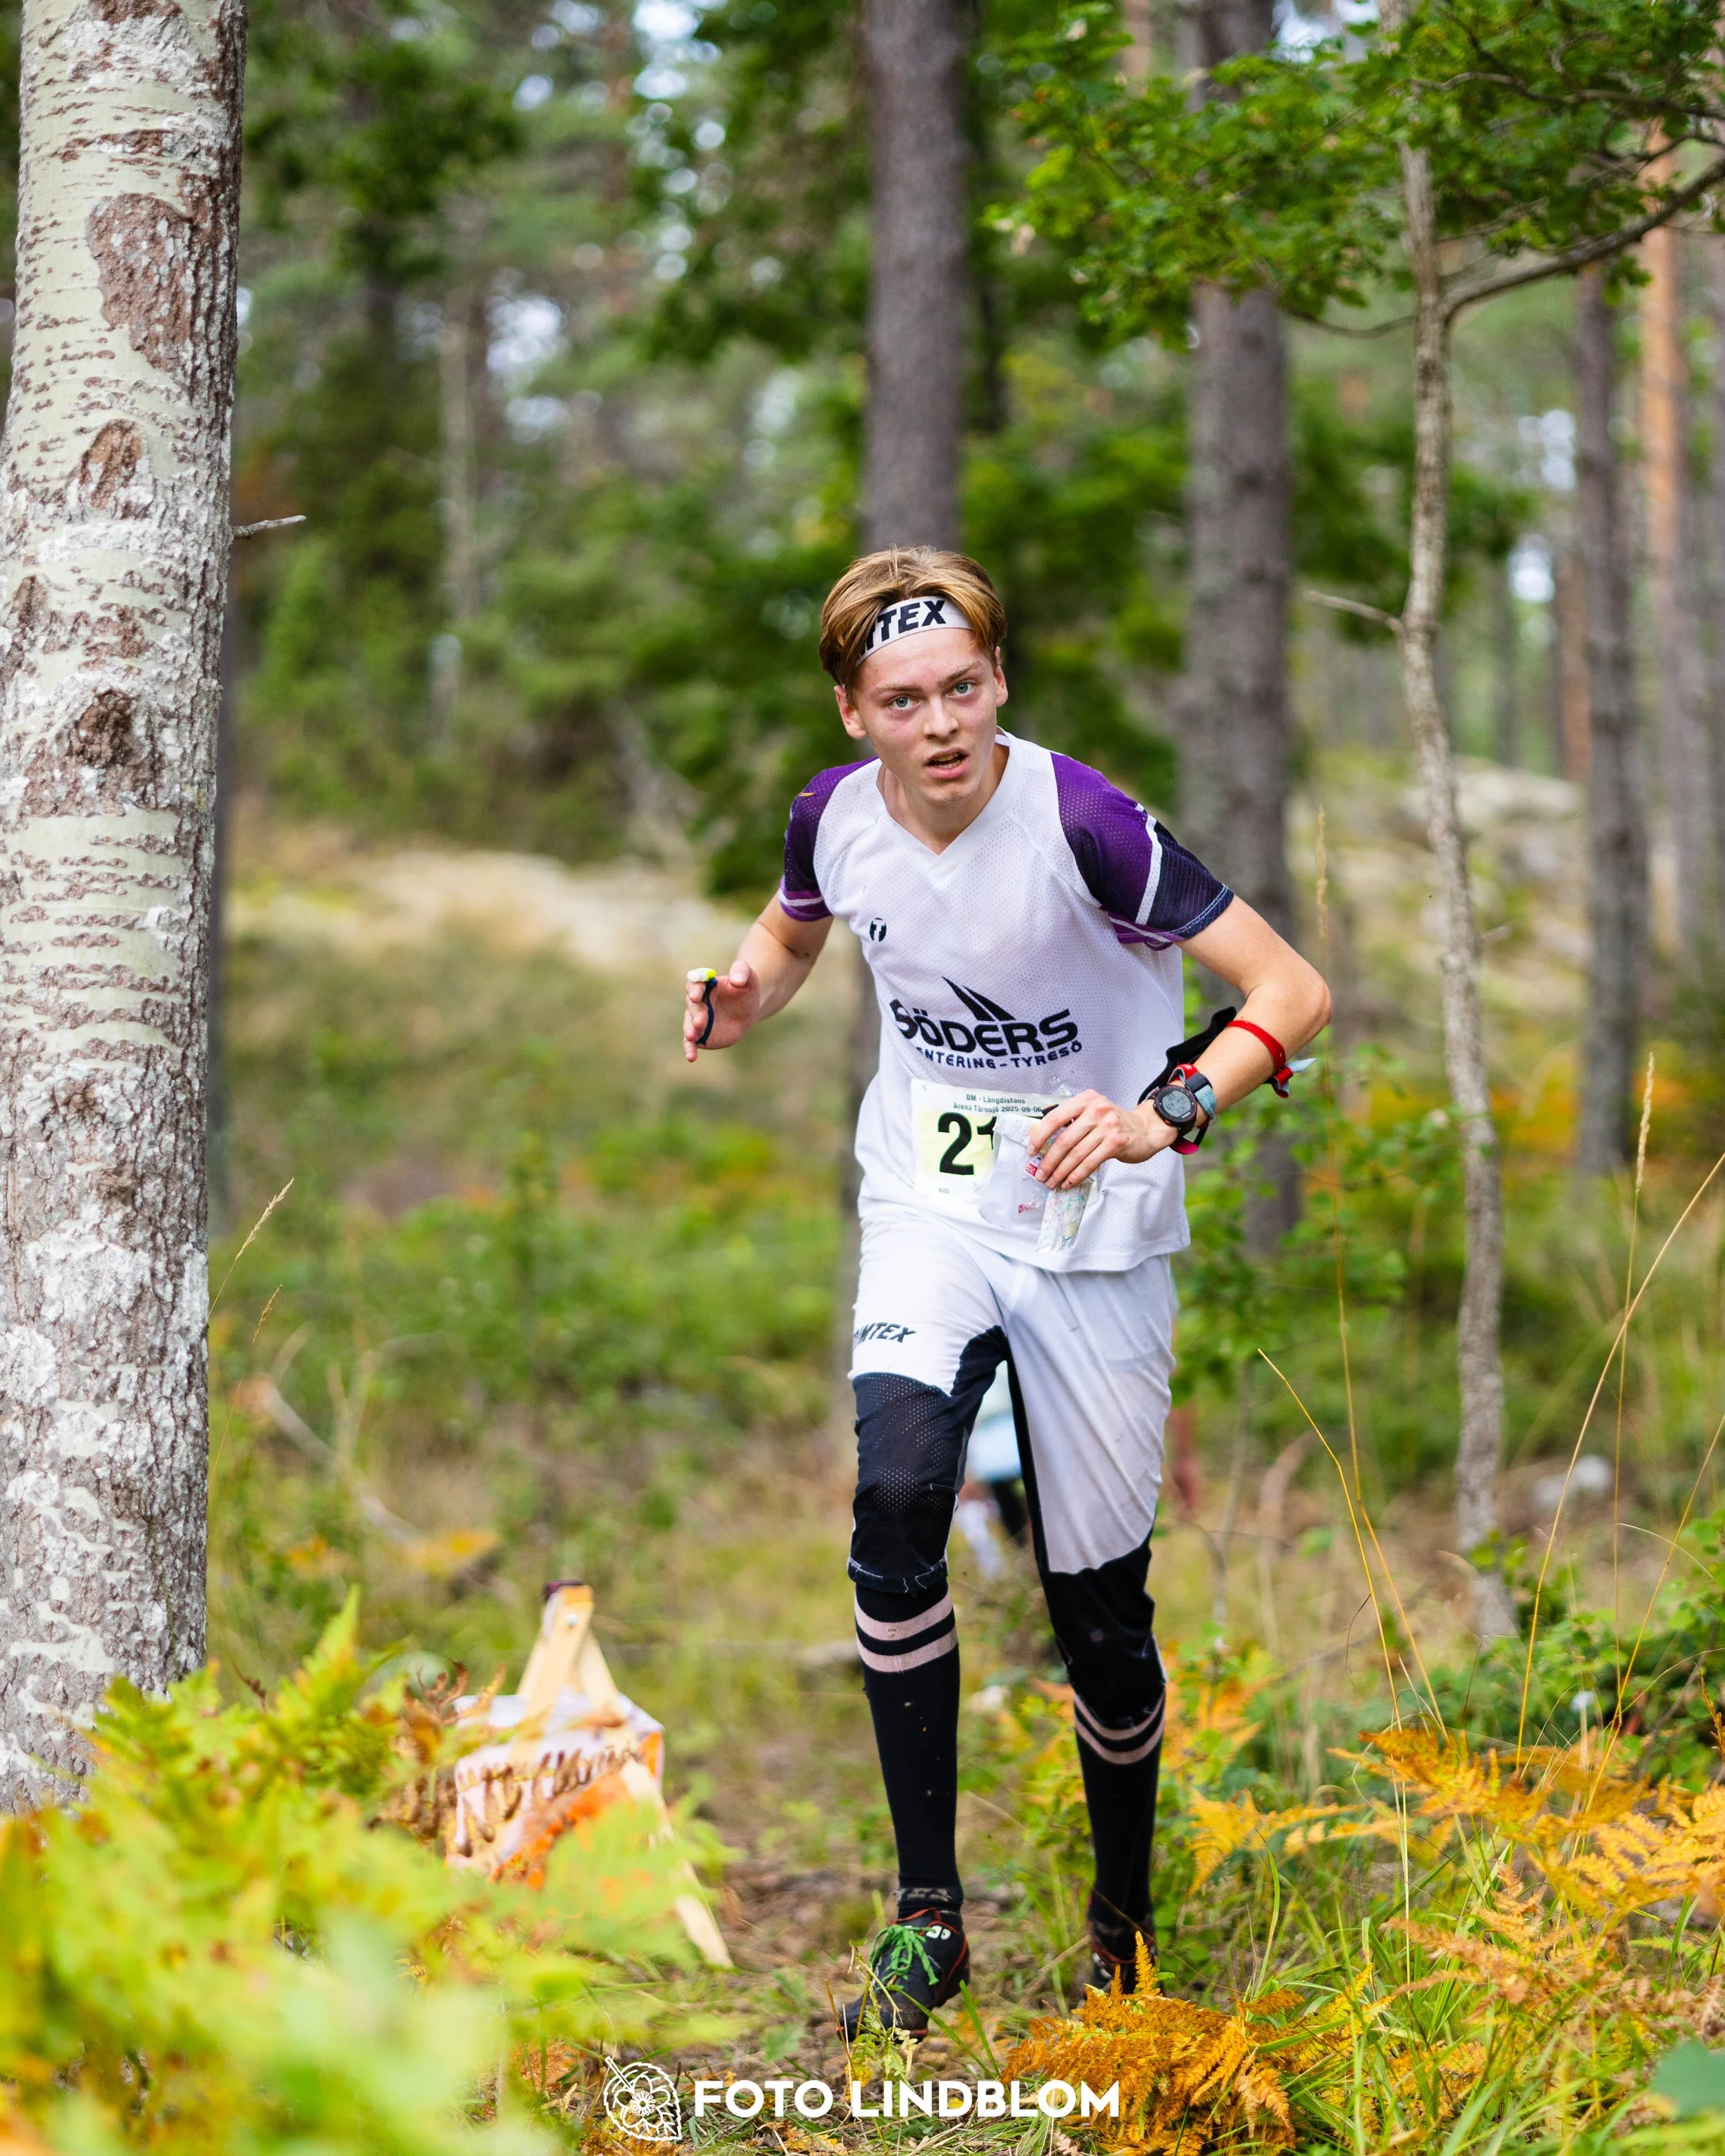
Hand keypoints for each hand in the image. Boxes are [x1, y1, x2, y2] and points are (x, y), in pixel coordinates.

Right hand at [683, 961, 758, 1061]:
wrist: (747, 1010)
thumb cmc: (745, 990)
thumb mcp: (748, 977)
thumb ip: (742, 972)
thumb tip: (736, 979)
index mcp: (705, 985)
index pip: (695, 985)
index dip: (694, 990)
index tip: (697, 995)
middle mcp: (697, 1003)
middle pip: (692, 1006)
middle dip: (695, 1013)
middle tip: (701, 1021)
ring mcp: (696, 1019)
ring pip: (689, 1025)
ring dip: (689, 1030)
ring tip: (692, 1036)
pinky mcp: (700, 1035)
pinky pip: (692, 1042)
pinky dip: (690, 1049)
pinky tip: (691, 1057)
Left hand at [1025, 1088, 1177, 1189]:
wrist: (1145, 1129)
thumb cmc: (1113, 1123)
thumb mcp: (1092, 1112)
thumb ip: (1071, 1120)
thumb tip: (1042, 1140)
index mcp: (1086, 1099)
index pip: (1055, 1117)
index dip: (1040, 1135)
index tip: (1031, 1150)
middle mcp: (1096, 1109)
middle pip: (1064, 1139)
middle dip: (1049, 1160)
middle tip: (1041, 1174)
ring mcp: (1107, 1126)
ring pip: (1076, 1154)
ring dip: (1061, 1172)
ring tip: (1052, 1182)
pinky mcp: (1115, 1142)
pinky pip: (1090, 1163)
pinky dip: (1076, 1175)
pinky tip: (1069, 1182)